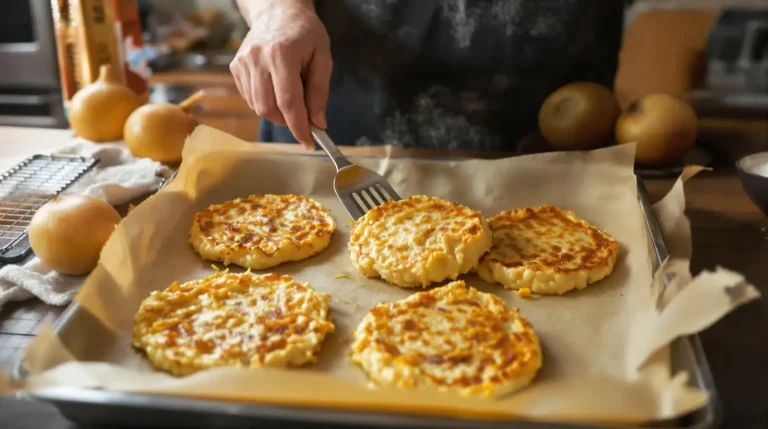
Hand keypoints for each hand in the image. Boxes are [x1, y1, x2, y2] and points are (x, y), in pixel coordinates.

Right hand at [230, 0, 331, 148]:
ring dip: (277, 113)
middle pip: (269, 108)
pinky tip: (275, 88)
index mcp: (281, 55)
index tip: (308, 142)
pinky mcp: (235, 67)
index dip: (299, 126)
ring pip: (258, 107)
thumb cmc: (305, 33)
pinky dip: (265, 102)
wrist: (277, 11)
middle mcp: (257, 59)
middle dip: (287, 121)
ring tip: (290, 96)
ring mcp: (243, 63)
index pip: (288, 102)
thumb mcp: (322, 58)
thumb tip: (318, 123)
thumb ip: (320, 91)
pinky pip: (250, 98)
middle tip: (302, 117)